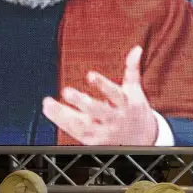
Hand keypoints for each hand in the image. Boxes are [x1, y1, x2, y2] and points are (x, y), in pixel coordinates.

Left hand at [42, 46, 158, 144]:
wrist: (145, 140)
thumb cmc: (134, 110)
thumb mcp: (135, 91)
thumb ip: (132, 70)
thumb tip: (136, 48)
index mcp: (126, 104)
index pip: (115, 94)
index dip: (103, 84)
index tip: (90, 75)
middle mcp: (115, 119)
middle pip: (98, 111)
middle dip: (82, 102)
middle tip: (66, 91)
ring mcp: (105, 133)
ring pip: (83, 125)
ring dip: (63, 115)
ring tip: (47, 104)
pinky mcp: (96, 143)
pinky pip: (77, 134)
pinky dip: (63, 123)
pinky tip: (51, 112)